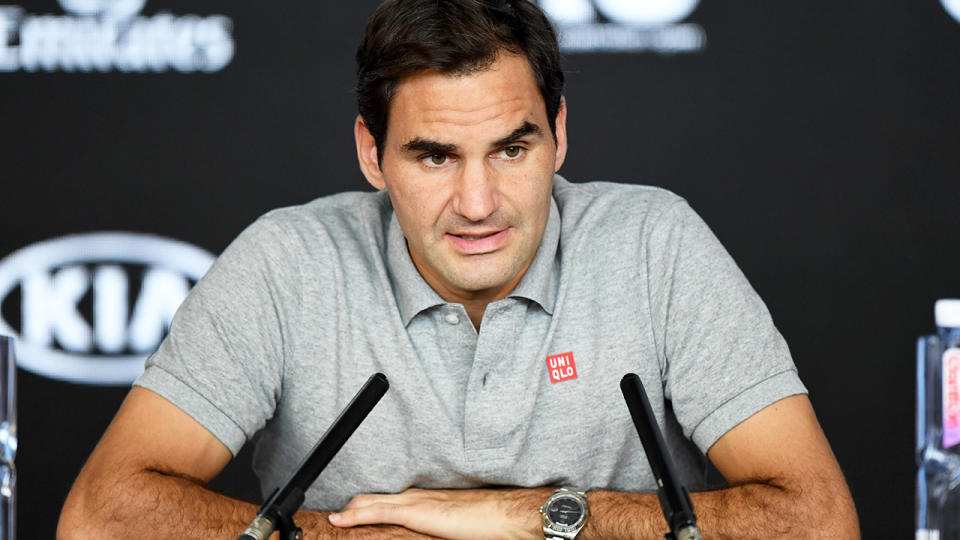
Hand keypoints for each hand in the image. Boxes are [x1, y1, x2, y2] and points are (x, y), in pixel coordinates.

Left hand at [328, 487, 552, 539]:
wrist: (508, 515)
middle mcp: (419, 496)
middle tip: (334, 517)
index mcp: (428, 500)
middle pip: (375, 498)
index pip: (389, 501)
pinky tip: (339, 520)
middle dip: (353, 507)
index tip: (351, 514)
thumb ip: (442, 527)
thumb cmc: (491, 522)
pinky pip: (379, 512)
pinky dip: (356, 515)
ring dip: (350, 510)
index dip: (367, 506)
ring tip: (331, 519)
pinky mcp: (418, 512)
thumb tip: (438, 533)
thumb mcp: (458, 525)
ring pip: (372, 502)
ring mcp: (417, 502)